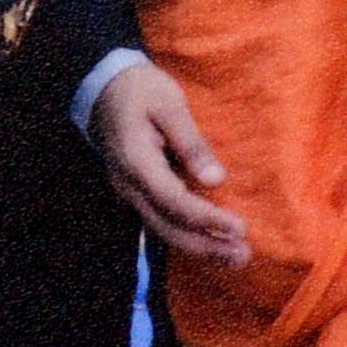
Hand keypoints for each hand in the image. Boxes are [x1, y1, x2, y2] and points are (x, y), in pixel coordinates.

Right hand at [89, 58, 249, 263]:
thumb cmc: (141, 90)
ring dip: (198, 248)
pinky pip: (160, 222)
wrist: (103, 88)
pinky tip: (211, 244)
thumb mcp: (169, 104)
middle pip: (167, 227)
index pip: (174, 201)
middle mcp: (129, 185)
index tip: (239, 228)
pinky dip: (186, 236)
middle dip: (206, 247)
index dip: (207, 219)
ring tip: (235, 258)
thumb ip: (191, 142)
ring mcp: (128, 193)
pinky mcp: (135, 194)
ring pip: (162, 230)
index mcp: (136, 161)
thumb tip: (215, 179)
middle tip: (243, 256)